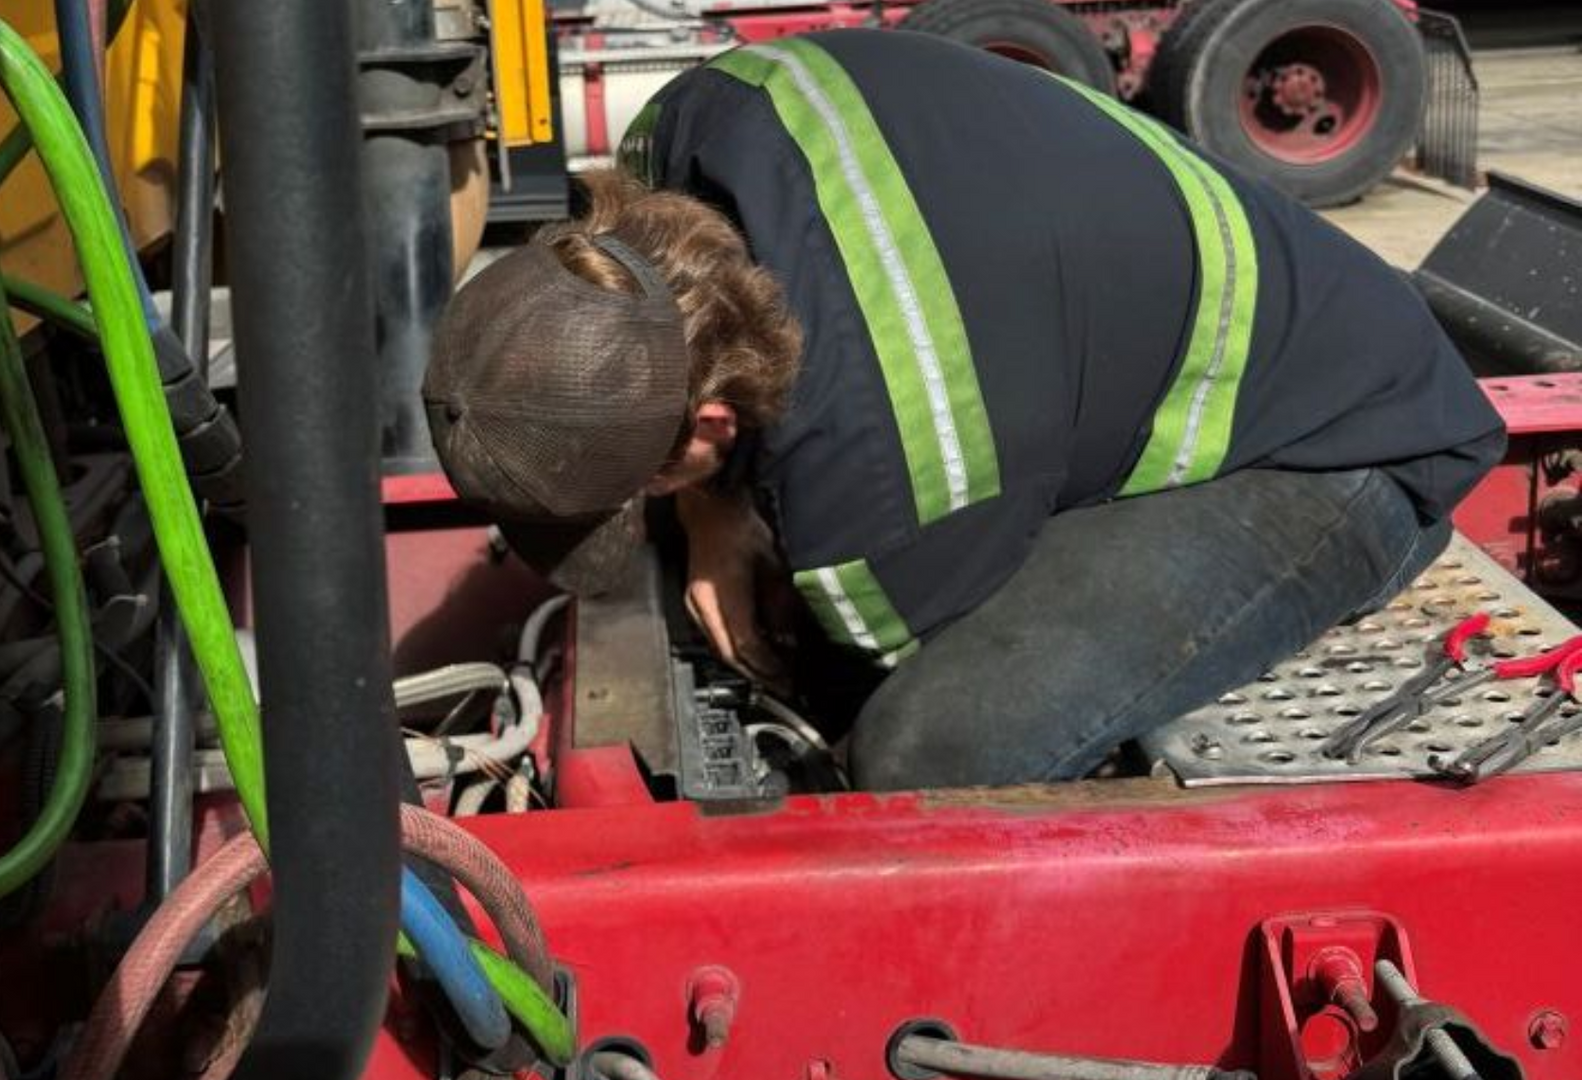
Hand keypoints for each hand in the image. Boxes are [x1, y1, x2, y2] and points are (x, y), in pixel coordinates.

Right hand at [675, 487, 791, 691]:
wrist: (709, 511)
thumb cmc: (739, 528)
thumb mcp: (772, 565)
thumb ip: (779, 606)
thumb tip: (788, 640)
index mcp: (723, 592)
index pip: (745, 642)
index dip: (768, 665)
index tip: (787, 677)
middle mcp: (702, 603)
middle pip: (729, 653)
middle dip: (757, 673)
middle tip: (782, 685)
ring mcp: (694, 604)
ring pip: (720, 648)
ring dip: (746, 664)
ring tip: (771, 673)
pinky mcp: (694, 604)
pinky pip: (715, 636)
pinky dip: (735, 649)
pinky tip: (753, 651)